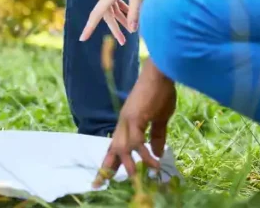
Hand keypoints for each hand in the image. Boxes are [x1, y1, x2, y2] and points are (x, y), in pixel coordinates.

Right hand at [80, 0, 147, 44]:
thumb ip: (135, 12)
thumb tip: (133, 30)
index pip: (97, 15)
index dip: (90, 28)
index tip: (82, 39)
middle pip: (107, 14)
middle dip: (116, 28)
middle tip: (124, 42)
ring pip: (110, 7)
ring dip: (119, 17)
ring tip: (130, 26)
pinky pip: (111, 0)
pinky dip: (118, 7)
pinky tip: (126, 11)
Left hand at [94, 61, 175, 187]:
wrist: (160, 74)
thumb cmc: (161, 93)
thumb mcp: (160, 119)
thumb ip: (157, 135)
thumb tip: (156, 153)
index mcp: (127, 124)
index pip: (116, 146)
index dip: (111, 162)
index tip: (104, 177)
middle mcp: (123, 123)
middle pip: (112, 149)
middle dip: (106, 169)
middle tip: (99, 185)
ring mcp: (127, 120)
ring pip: (122, 148)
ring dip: (128, 165)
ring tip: (135, 179)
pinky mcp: (135, 118)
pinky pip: (137, 141)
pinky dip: (144, 153)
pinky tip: (153, 162)